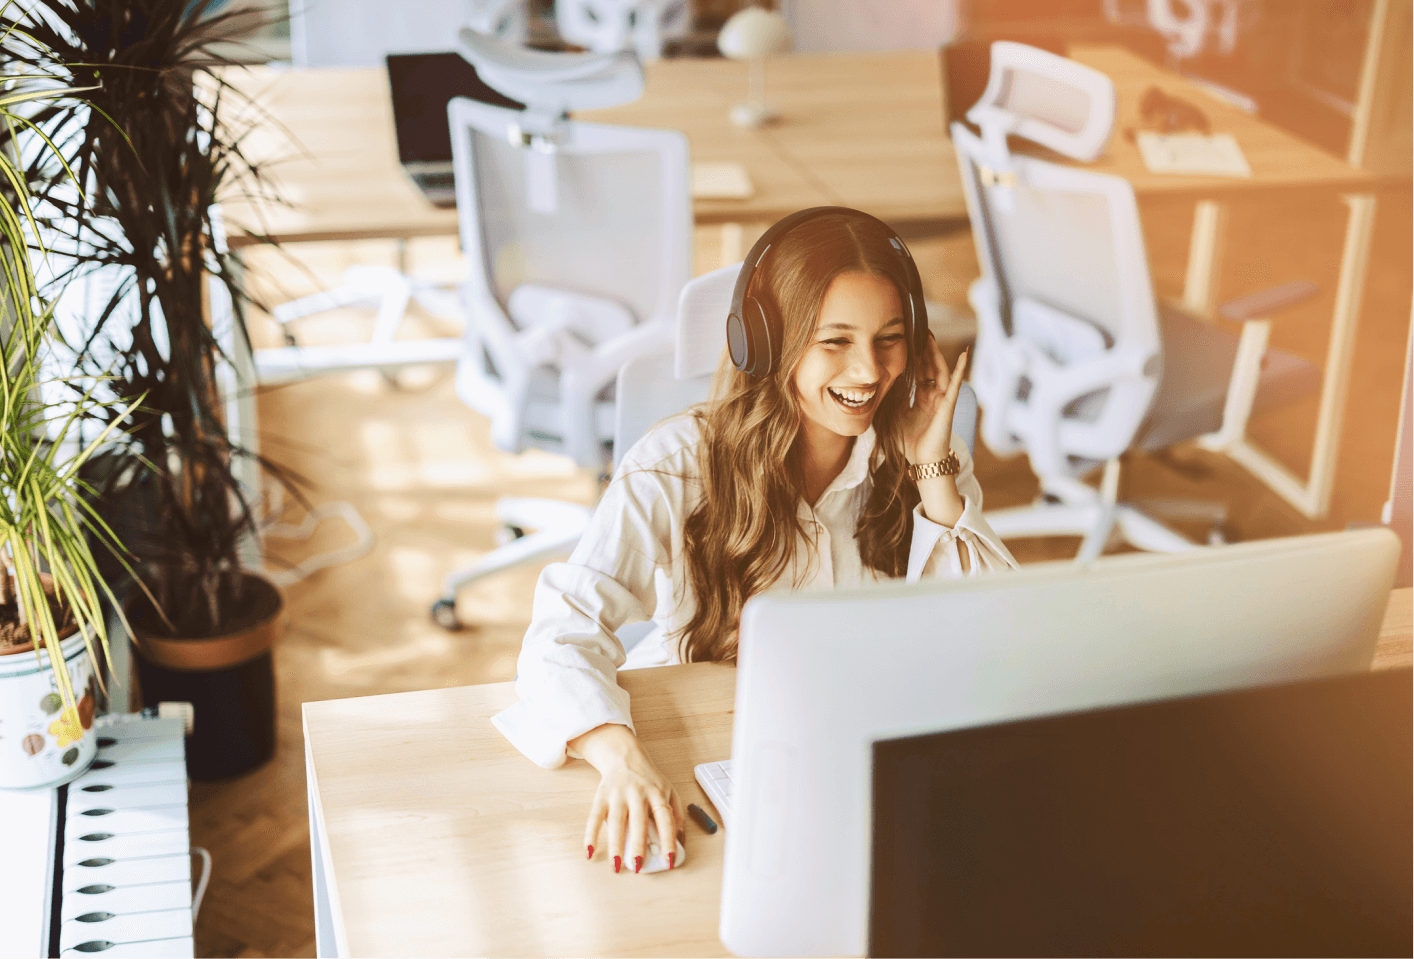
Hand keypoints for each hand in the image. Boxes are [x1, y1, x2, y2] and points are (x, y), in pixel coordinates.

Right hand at [571, 723, 685, 872]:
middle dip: (639, 845)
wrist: (625, 755)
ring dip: (615, 845)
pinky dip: (590, 835)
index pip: (665, 818)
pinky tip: (589, 851)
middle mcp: (638, 792)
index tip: (670, 860)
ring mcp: (618, 794)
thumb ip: (676, 813)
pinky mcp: (601, 795)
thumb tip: (680, 840)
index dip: (669, 840)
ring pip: (616, 821)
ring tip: (616, 865)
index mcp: (657, 793)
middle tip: (639, 866)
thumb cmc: (649, 779)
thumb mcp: (669, 790)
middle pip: (638, 821)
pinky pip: (594, 817)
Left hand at [902, 337, 967, 466]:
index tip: (907, 342)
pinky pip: (954, 384)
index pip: (918, 373)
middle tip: (917, 331)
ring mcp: (942, 400)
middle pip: (929, 368)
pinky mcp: (948, 405)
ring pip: (939, 371)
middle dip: (924, 351)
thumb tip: (880, 387)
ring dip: (935, 354)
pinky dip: (960, 369)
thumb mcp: (896, 417)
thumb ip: (893, 401)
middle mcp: (934, 396)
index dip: (914, 358)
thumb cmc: (910, 443)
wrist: (922, 462)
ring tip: (930, 337)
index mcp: (922, 399)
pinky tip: (964, 355)